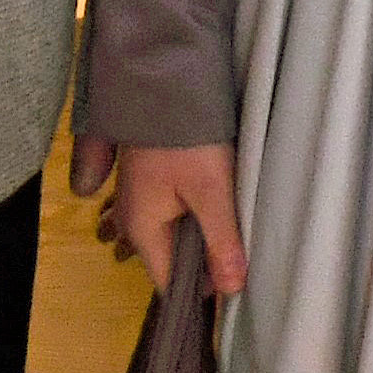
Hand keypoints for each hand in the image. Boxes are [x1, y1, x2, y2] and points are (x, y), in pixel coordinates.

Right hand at [90, 138, 247, 296]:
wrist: (162, 82)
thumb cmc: (186, 138)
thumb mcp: (211, 190)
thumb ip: (222, 240)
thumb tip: (232, 289)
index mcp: (143, 228)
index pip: (168, 281)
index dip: (201, 290)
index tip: (233, 283)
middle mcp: (133, 218)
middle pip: (169, 259)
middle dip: (202, 262)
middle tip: (238, 252)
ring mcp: (138, 198)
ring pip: (170, 235)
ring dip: (198, 237)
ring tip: (228, 229)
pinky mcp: (150, 180)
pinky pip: (169, 213)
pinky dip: (191, 217)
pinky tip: (213, 209)